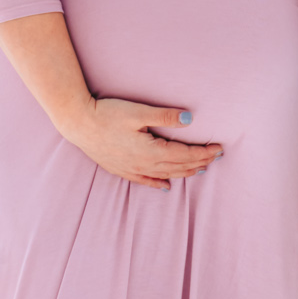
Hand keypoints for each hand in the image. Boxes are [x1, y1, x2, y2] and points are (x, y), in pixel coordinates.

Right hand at [61, 97, 222, 189]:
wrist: (78, 123)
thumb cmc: (107, 114)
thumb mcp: (138, 112)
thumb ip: (165, 116)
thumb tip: (190, 118)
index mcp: (151, 151)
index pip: (185, 155)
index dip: (204, 153)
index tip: (219, 148)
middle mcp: (144, 165)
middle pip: (179, 167)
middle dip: (200, 163)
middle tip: (216, 158)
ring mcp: (132, 169)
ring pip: (165, 175)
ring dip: (185, 173)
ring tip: (201, 170)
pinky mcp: (121, 169)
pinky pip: (145, 181)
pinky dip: (159, 184)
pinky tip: (167, 187)